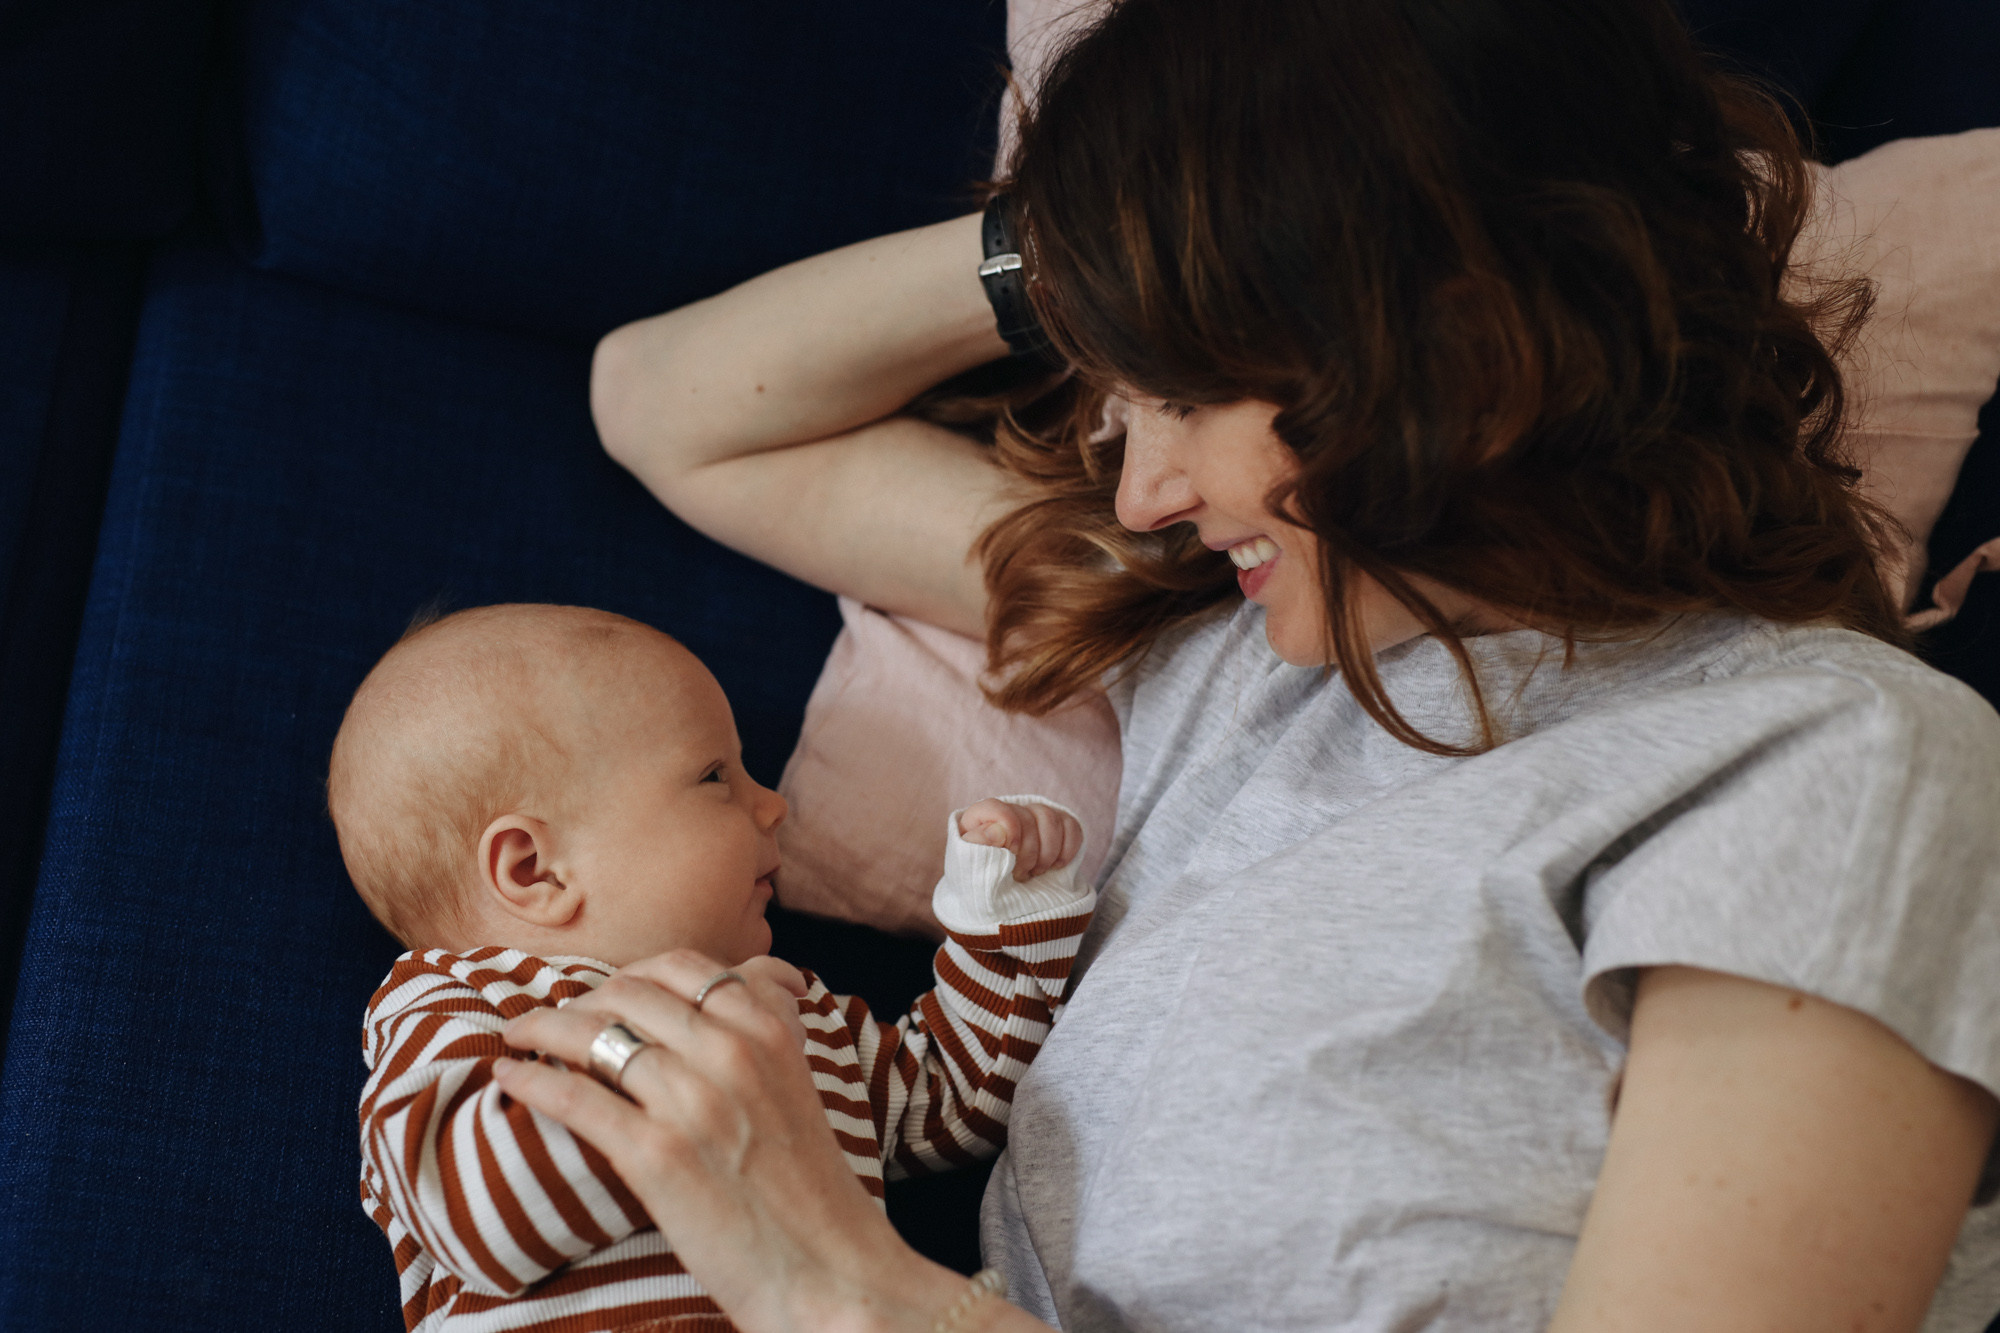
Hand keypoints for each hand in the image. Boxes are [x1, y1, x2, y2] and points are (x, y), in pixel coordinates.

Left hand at [489, 948, 974, 1332]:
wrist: (829, 1269)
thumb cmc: (812, 1183)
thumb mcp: (803, 1080)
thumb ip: (775, 1023)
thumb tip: (762, 974)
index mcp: (769, 1030)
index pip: (682, 968)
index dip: (632, 975)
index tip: (607, 993)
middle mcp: (732, 1053)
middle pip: (629, 993)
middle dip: (580, 999)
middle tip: (555, 1019)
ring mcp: (692, 1102)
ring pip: (594, 1036)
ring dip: (542, 1028)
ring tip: (518, 1035)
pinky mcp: (657, 1157)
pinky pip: (575, 1099)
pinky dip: (532, 1081)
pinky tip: (509, 1076)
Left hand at [957, 799, 1082, 881]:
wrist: (1003, 897)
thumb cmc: (981, 881)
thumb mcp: (971, 868)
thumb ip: (976, 846)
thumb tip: (996, 832)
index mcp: (981, 818)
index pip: (998, 808)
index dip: (1009, 831)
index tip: (1010, 855)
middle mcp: (1010, 811)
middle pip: (1029, 816)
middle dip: (1028, 852)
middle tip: (1020, 874)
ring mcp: (1036, 817)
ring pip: (1052, 820)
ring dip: (1047, 853)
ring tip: (1035, 872)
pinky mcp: (1059, 827)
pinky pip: (1071, 827)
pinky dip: (1067, 850)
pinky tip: (1055, 866)